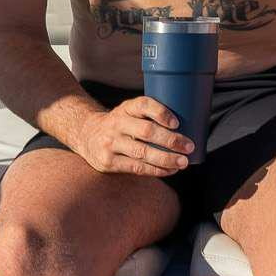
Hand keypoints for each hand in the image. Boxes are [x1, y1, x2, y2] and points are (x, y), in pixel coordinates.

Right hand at [76, 95, 195, 176]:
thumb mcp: (129, 112)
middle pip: (147, 131)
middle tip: (189, 146)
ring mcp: (111, 144)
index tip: (177, 123)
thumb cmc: (120, 124)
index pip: (143, 105)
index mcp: (125, 108)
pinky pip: (137, 168)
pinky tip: (170, 170)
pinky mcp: (108, 162)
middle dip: (171, 140)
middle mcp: (117, 124)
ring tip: (183, 162)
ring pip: (143, 152)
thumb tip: (189, 125)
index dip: (161, 112)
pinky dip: (156, 170)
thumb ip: (150, 116)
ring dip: (166, 159)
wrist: (86, 134)